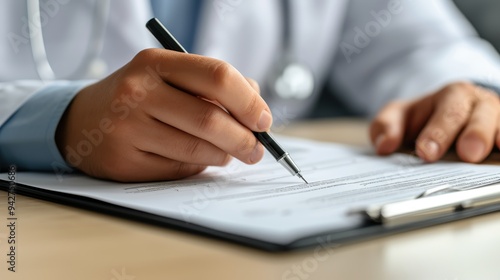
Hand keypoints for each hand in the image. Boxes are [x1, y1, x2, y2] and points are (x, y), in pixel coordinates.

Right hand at [56, 49, 272, 181]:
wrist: (83, 120)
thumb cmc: (139, 97)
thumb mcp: (170, 76)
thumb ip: (213, 84)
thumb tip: (256, 102)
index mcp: (156, 63)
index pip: (217, 76)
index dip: (249, 101)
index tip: (264, 120)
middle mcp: (138, 92)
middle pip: (210, 119)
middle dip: (244, 139)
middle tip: (256, 149)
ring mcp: (128, 128)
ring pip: (197, 150)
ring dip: (223, 156)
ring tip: (228, 153)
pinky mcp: (124, 161)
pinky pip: (178, 170)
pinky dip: (198, 168)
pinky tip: (197, 160)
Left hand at [370, 82, 499, 161]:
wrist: (444, 114)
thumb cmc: (422, 117)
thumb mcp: (397, 116)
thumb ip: (386, 126)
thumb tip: (384, 145)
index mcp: (452, 96)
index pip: (448, 112)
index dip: (438, 132)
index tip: (426, 152)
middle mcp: (480, 105)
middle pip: (481, 117)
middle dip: (475, 134)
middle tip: (468, 154)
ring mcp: (497, 120)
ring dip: (496, 138)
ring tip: (491, 155)